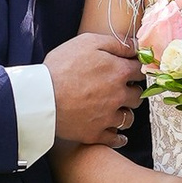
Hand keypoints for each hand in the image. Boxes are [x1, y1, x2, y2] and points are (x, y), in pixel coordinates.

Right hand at [48, 29, 143, 145]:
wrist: (41, 96)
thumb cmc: (61, 67)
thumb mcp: (88, 42)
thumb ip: (116, 43)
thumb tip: (136, 45)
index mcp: (119, 73)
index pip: (140, 71)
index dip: (135, 69)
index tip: (129, 70)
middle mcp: (118, 96)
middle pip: (137, 96)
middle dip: (131, 91)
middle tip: (120, 89)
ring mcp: (108, 117)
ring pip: (128, 118)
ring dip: (125, 113)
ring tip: (114, 109)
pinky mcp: (95, 133)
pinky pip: (116, 139)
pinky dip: (118, 137)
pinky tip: (115, 133)